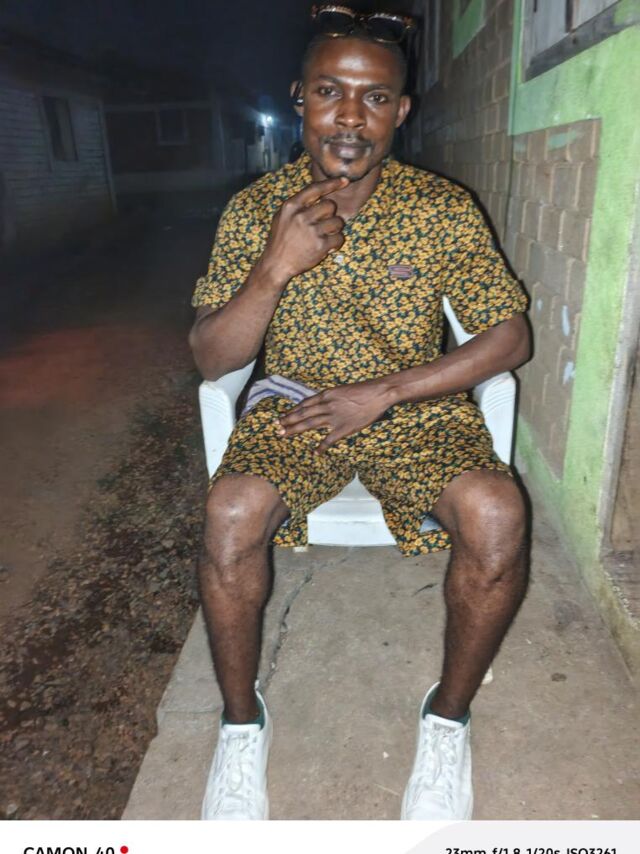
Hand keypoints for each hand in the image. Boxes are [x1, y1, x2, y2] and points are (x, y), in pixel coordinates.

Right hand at [261, 177, 348, 280]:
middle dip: (330, 214)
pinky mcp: (320, 245)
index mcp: (290, 207)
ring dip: (335, 229)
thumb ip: (297, 205)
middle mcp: (301, 216)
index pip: (315, 189)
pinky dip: (336, 243)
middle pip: (330, 205)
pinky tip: (326, 247)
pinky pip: (339, 238)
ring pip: (338, 221)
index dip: (332, 184)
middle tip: (323, 224)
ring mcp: (311, 231)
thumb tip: (319, 193)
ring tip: (324, 236)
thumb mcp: (282, 217)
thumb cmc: (280, 240)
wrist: (276, 264)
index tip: (345, 181)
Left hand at [277, 380, 393, 452]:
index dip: (292, 411)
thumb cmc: (363, 390)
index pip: (304, 404)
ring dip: (296, 430)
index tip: (282, 416)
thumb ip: (330, 398)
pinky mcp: (344, 428)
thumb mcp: (342, 390)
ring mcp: (334, 417)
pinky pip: (329, 439)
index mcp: (326, 395)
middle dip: (288, 421)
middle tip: (277, 428)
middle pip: (302, 414)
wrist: (378, 393)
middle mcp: (327, 405)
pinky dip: (321, 447)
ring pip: (310, 424)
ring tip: (285, 435)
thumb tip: (320, 405)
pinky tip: (315, 452)